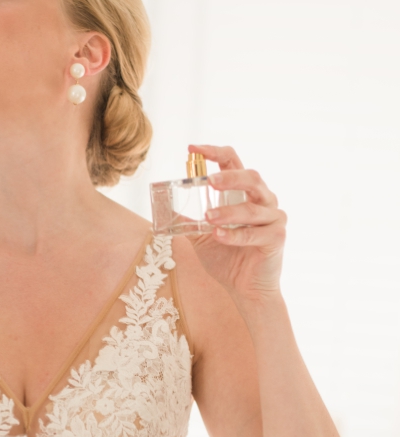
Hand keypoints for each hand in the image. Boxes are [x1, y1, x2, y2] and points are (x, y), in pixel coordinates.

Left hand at [186, 144, 285, 304]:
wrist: (244, 288)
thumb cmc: (226, 257)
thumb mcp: (199, 236)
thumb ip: (185, 220)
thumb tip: (160, 207)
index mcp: (243, 193)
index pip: (233, 163)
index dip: (214, 153)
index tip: (192, 149)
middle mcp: (263, 200)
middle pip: (252, 178)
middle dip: (230, 177)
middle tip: (209, 181)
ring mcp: (273, 218)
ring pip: (254, 207)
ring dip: (229, 211)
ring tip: (208, 217)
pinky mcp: (277, 238)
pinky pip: (256, 233)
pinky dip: (235, 234)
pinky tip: (218, 235)